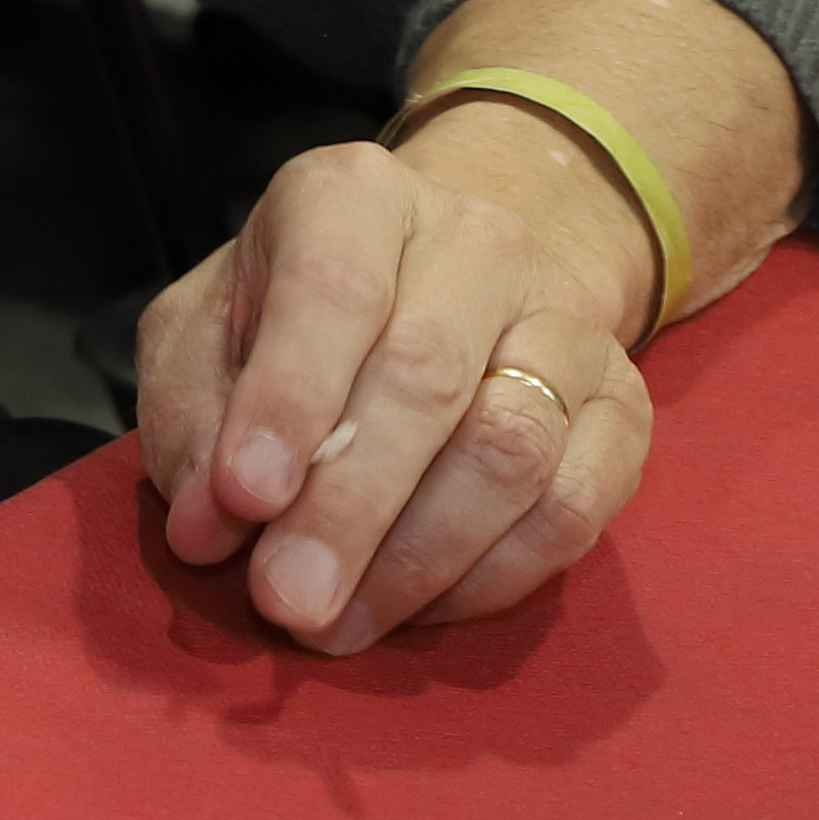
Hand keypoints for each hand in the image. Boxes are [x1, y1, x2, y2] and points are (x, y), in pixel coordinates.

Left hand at [139, 119, 657, 651]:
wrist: (450, 274)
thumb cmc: (298, 314)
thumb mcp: (206, 331)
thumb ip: (193, 416)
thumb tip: (207, 526)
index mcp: (354, 196)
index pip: (333, 286)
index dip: (289, 398)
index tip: (244, 497)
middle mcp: (476, 241)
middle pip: (426, 379)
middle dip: (348, 509)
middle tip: (287, 601)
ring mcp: (566, 322)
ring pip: (512, 450)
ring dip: (418, 559)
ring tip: (338, 623)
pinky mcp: (625, 407)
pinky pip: (575, 508)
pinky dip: (492, 577)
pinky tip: (418, 608)